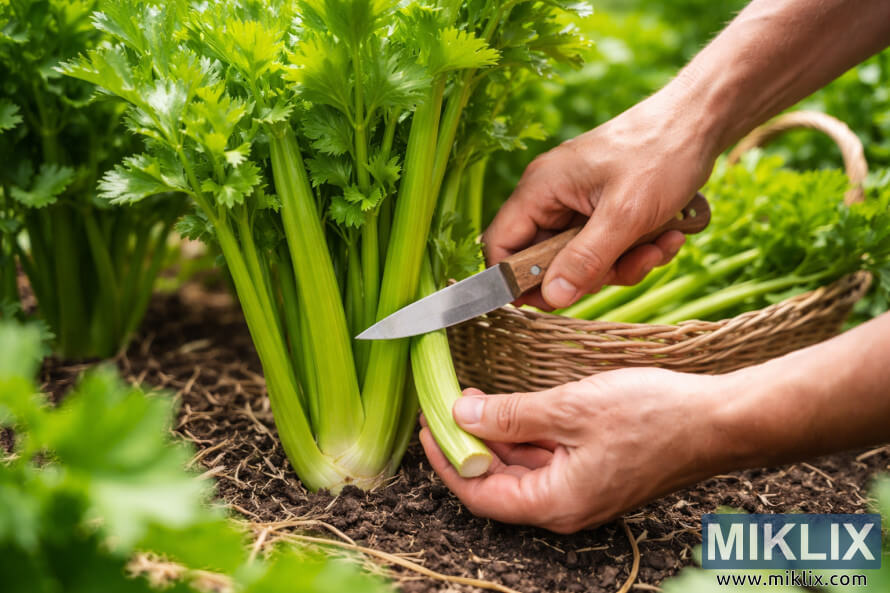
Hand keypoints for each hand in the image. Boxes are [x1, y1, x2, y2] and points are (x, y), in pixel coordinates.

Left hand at [420, 368, 727, 532]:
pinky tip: (513, 406)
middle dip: (467, 444)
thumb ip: (512, 415)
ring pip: (520, 468)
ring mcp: (581, 490)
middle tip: (446, 403)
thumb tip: (461, 413)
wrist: (720, 421)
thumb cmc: (655, 416)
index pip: (479, 494)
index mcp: (556, 503)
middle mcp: (565, 506)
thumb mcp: (571, 408)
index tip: (427, 425)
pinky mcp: (594, 472)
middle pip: (497, 482)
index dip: (446, 461)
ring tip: (473, 398)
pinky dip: (524, 434)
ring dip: (495, 436)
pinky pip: (545, 458)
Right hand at [483, 92, 717, 308]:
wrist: (702, 120)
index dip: (515, 279)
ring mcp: (578, 202)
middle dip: (587, 274)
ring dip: (621, 265)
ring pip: (581, 259)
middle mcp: (552, 195)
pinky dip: (635, 251)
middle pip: (545, 259)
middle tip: (621, 269)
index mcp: (540, 188)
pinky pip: (607, 247)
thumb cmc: (662, 154)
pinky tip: (667, 237)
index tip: (551, 301)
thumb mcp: (625, 216)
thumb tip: (553, 297)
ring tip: (657, 247)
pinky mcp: (604, 208)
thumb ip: (585, 260)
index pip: (501, 244)